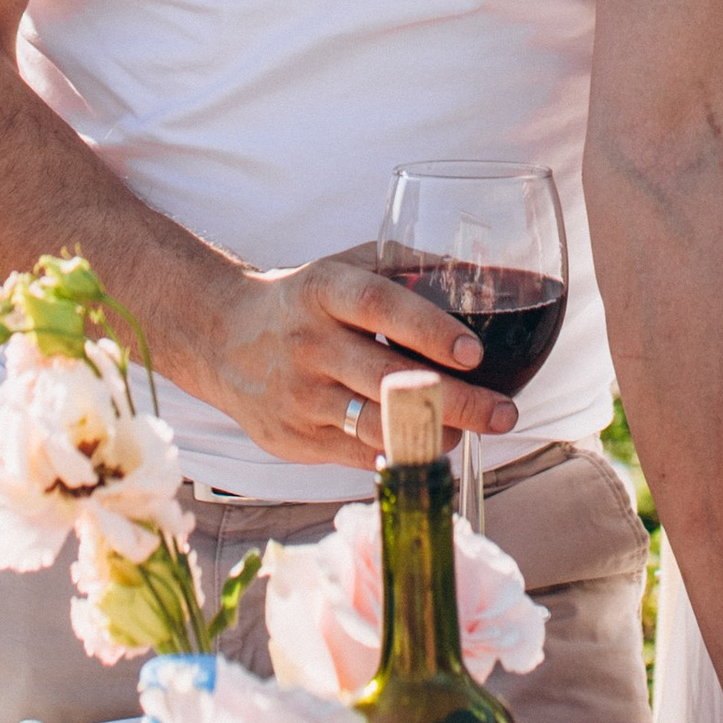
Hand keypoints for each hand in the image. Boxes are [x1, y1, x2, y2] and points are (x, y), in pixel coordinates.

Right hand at [193, 250, 516, 467]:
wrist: (218, 338)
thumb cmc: (299, 302)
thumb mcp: (339, 268)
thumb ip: (400, 267)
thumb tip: (469, 271)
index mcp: (323, 291)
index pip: (380, 308)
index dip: (429, 330)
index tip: (474, 353)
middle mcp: (308, 344)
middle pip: (389, 381)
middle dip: (457, 403)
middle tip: (504, 413)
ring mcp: (298, 397)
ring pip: (376, 427)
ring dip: (434, 436)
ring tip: (470, 432)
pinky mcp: (292, 440)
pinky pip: (358, 455)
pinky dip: (399, 452)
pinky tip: (426, 445)